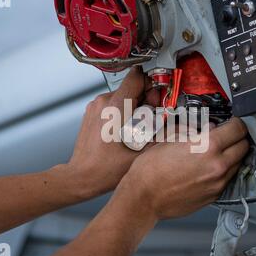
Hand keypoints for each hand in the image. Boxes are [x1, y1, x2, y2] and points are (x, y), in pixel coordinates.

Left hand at [62, 67, 155, 197]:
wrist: (81, 177)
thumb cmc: (103, 170)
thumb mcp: (140, 155)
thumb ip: (160, 137)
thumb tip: (174, 126)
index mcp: (114, 108)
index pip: (137, 78)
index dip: (152, 85)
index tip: (157, 99)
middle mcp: (102, 103)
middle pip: (132, 87)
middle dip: (146, 101)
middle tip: (151, 119)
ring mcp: (95, 106)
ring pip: (123, 95)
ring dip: (135, 107)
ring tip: (138, 128)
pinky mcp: (93, 112)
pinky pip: (113, 104)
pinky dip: (124, 112)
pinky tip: (127, 130)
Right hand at [112, 118, 248, 220]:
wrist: (143, 198)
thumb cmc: (150, 170)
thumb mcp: (170, 139)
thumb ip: (194, 131)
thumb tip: (209, 128)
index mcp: (208, 146)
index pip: (238, 128)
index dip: (236, 122)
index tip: (232, 122)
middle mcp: (218, 165)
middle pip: (244, 146)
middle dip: (238, 138)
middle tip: (228, 135)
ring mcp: (218, 183)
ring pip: (238, 164)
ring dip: (232, 156)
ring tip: (217, 152)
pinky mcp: (214, 196)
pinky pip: (228, 179)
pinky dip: (224, 171)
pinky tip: (209, 167)